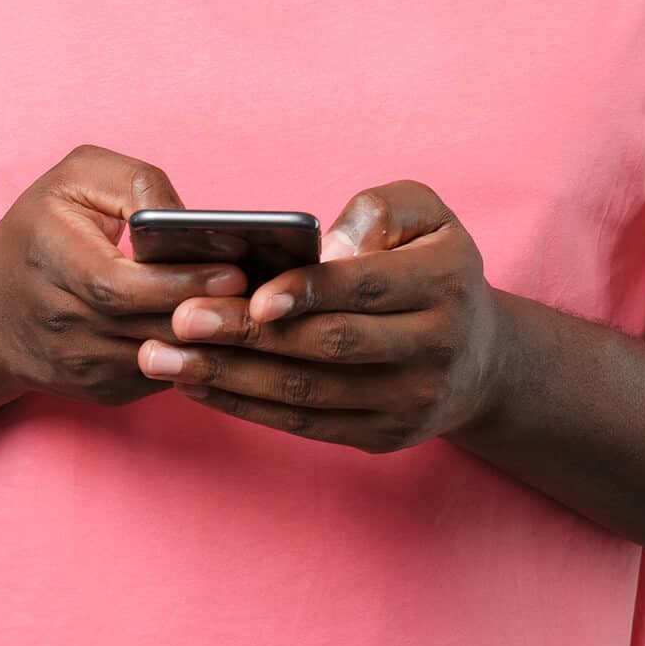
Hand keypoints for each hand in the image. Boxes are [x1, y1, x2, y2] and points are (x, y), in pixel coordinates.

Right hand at [0, 145, 244, 404]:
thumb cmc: (38, 233)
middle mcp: (64, 325)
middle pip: (153, 326)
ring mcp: (84, 367)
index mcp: (53, 262)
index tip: (235, 268)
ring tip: (259, 309)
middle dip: (214, 309)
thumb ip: (133, 182)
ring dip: (215, 338)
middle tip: (264, 290)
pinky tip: (227, 330)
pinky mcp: (104, 392)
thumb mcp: (73, 181)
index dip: (181, 280)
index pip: (122, 285)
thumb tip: (187, 217)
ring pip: (166, 357)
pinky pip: (164, 375)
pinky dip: (199, 355)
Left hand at [136, 180, 509, 452]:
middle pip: (328, 346)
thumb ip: (382, 209)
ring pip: (308, 393)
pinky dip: (246, 406)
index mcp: (444, 284)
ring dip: (230, 377)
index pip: (366, 289)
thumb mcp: (427, 217)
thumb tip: (328, 246)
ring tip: (163, 358)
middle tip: (180, 321)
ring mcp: (409, 401)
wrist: (480, 358)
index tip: (252, 296)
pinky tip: (197, 384)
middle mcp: (434, 347)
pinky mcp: (383, 436)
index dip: (308, 294)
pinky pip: (305, 424)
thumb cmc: (433, 267)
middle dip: (247, 335)